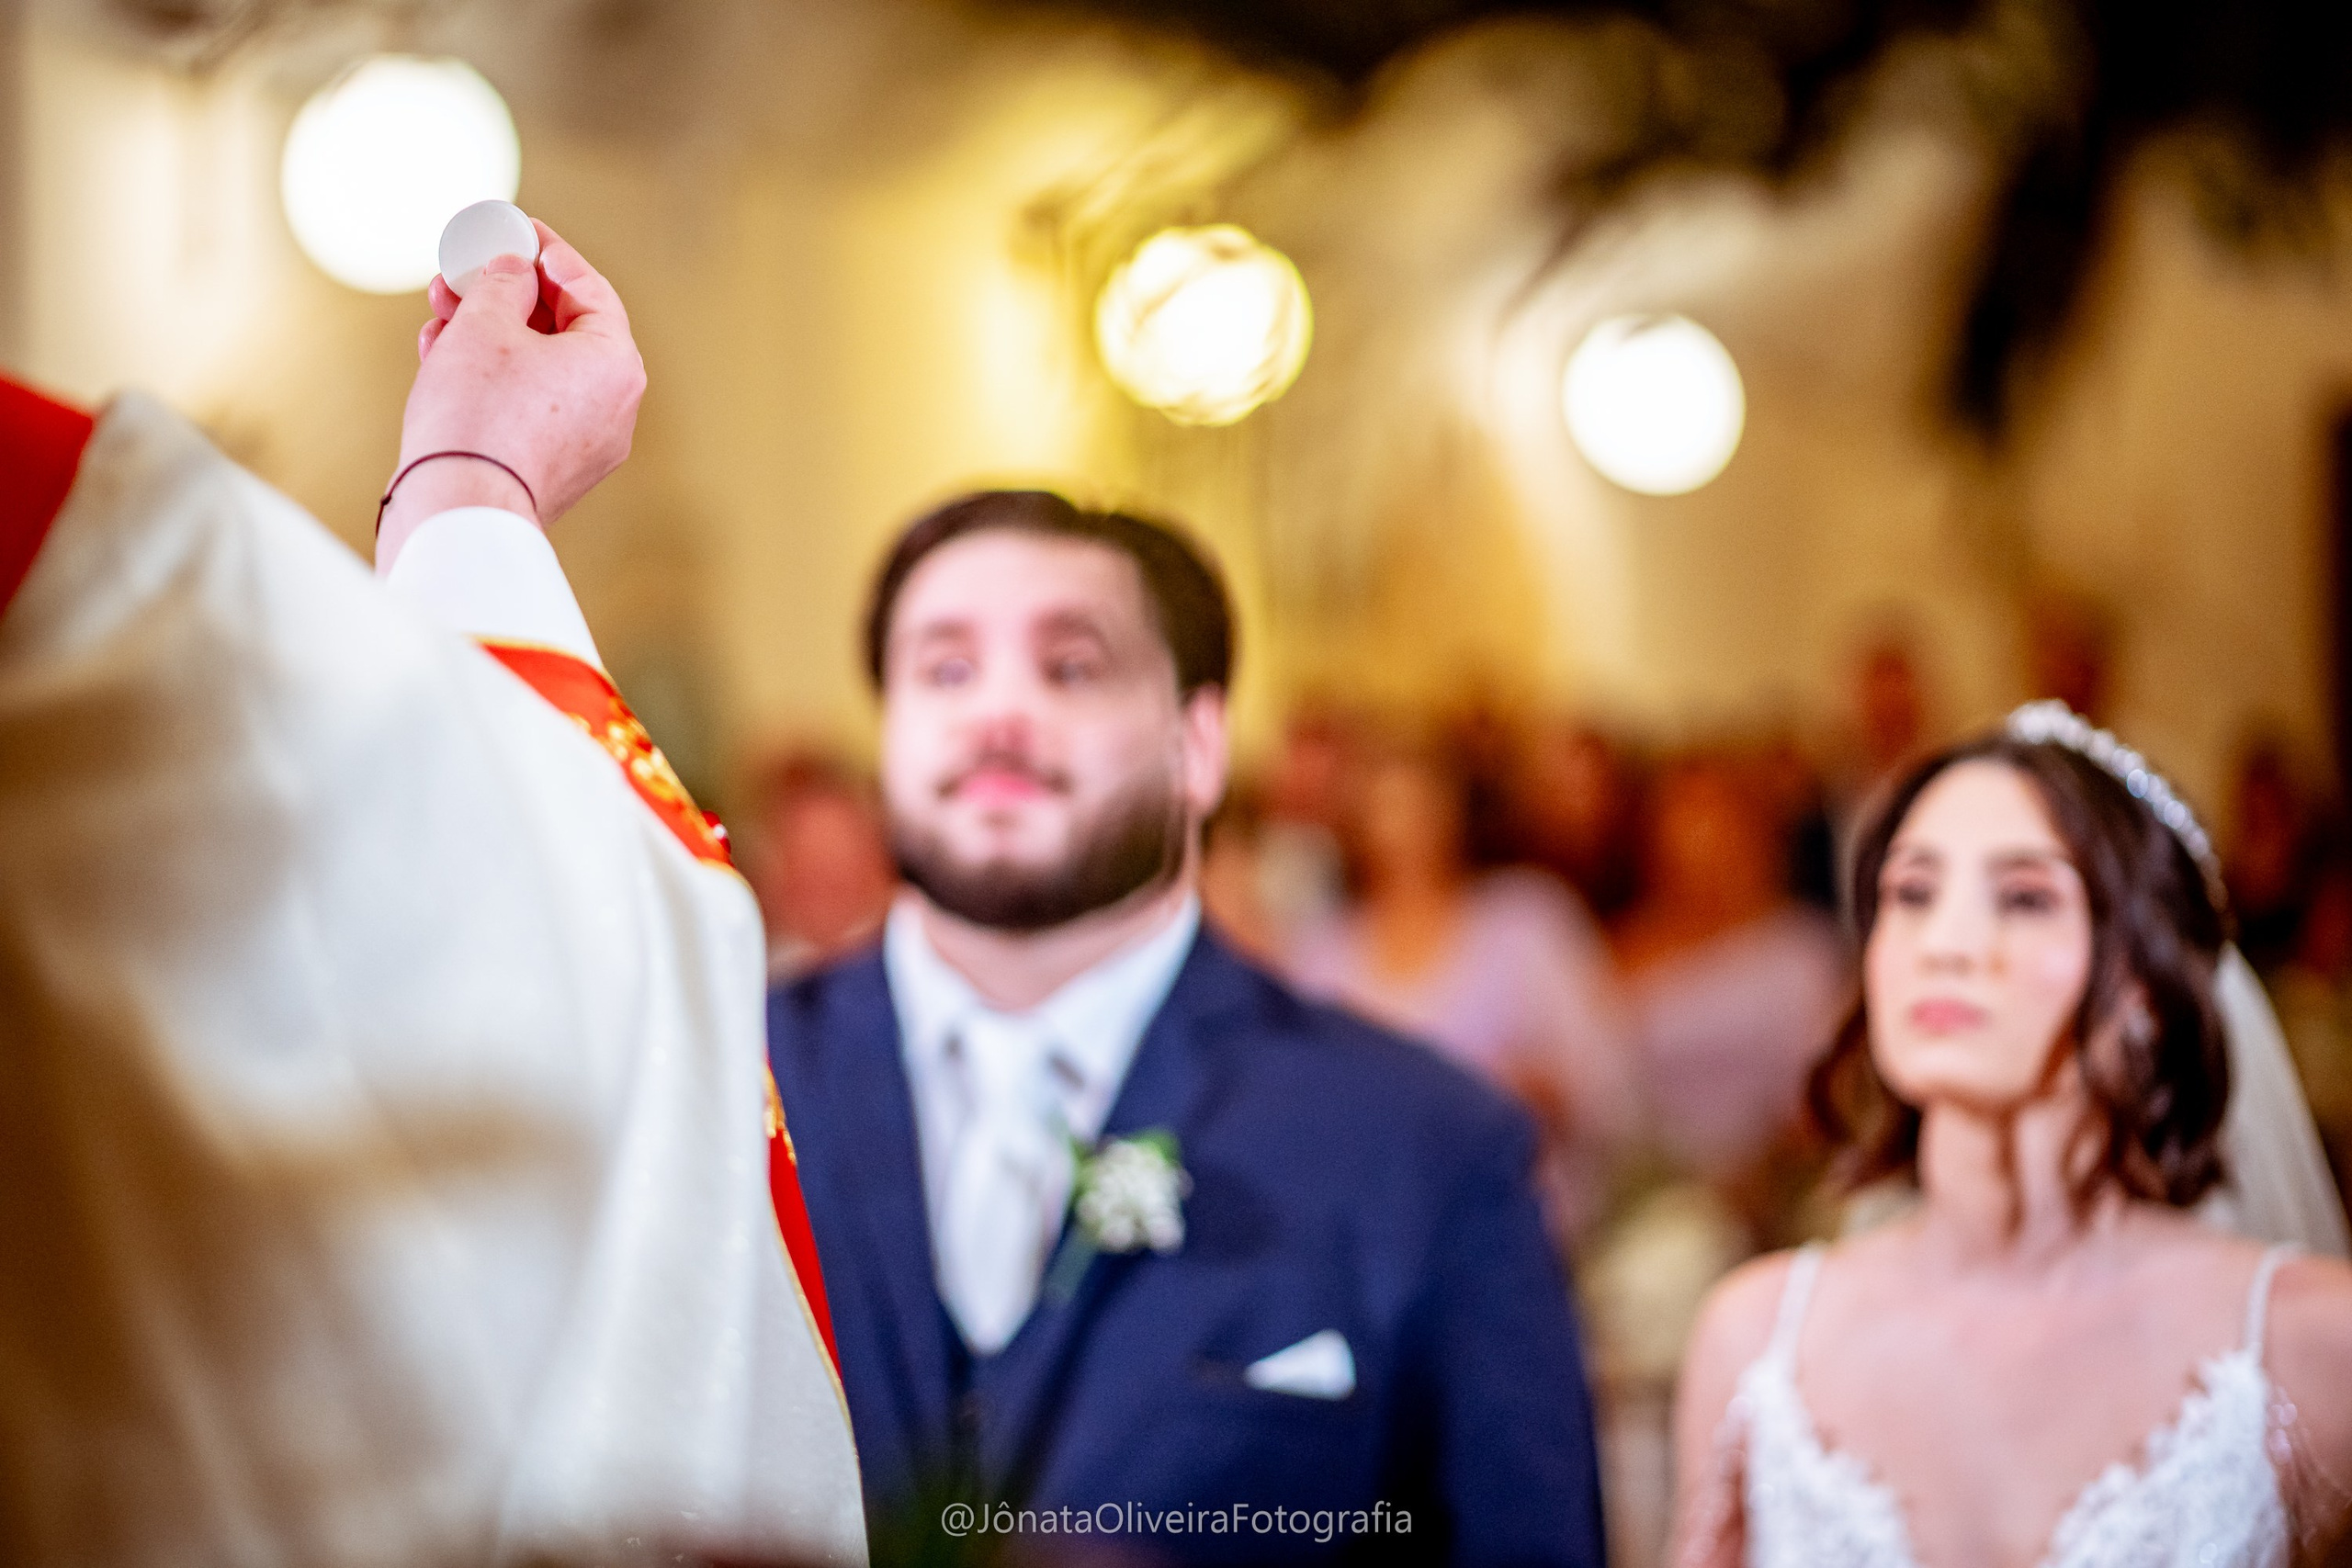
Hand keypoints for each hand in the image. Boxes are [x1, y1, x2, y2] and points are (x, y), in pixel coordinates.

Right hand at [376, 219, 644, 569]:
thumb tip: (514, 269)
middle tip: (460, 270)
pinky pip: (526, 404)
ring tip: (440, 309)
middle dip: (505, 293)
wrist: (461, 511)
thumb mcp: (486, 322)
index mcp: (616, 363)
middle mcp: (614, 406)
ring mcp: (586, 442)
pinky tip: (443, 355)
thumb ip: (502, 280)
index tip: (514, 228)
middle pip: (561, 328)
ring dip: (487, 331)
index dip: (547, 251)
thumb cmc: (479, 415)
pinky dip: (491, 375)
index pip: (588, 288)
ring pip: (537, 366)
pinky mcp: (551, 467)